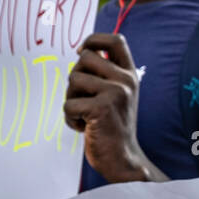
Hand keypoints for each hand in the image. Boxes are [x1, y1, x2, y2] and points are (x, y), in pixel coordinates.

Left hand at [64, 33, 158, 182]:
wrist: (123, 159)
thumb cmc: (112, 126)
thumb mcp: (117, 94)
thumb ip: (106, 74)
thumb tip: (83, 51)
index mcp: (130, 74)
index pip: (115, 40)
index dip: (94, 39)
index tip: (82, 53)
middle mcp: (126, 80)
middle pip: (84, 58)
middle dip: (75, 79)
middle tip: (84, 100)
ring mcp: (116, 93)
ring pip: (73, 80)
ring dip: (71, 100)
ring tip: (85, 115)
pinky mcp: (102, 109)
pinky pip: (68, 105)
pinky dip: (70, 120)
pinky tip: (85, 128)